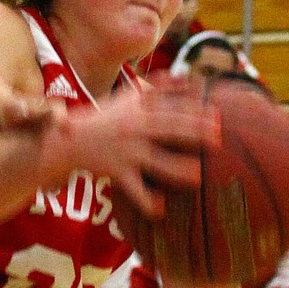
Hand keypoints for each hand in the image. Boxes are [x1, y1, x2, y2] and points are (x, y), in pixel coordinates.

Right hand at [58, 83, 218, 217]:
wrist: (71, 139)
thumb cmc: (107, 118)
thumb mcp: (130, 97)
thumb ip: (159, 87)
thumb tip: (186, 78)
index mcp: (142, 109)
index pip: (172, 107)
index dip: (195, 111)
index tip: (217, 116)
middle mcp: (136, 129)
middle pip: (169, 129)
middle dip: (194, 134)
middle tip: (217, 140)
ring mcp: (127, 152)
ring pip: (155, 161)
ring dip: (176, 169)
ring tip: (196, 177)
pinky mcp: (118, 173)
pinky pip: (134, 190)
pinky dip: (146, 201)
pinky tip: (160, 209)